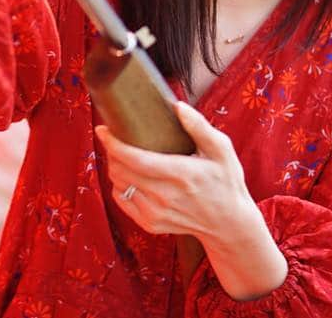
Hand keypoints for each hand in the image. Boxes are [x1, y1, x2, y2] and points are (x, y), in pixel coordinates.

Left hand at [96, 101, 254, 239]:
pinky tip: (131, 177)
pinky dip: (120, 186)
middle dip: (112, 152)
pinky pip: (122, 199)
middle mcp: (164, 196)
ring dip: (115, 168)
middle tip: (116, 140)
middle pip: (120, 170)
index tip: (102, 130)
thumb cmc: (225, 182)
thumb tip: (177, 106)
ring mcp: (155, 213)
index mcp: (180, 174)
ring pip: (118, 184)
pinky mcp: (150, 224)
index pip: (134, 158)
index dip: (112, 143)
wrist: (229, 224)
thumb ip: (199, 127)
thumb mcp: (222, 150)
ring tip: (124, 157)